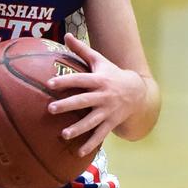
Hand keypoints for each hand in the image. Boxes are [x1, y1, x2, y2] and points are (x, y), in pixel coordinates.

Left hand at [46, 33, 147, 156]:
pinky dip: (90, 144)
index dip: (65, 81)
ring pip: (91, 122)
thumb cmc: (112, 74)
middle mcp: (103, 96)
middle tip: (50, 109)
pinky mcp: (111, 123)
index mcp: (98, 80)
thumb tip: (66, 34)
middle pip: (83, 101)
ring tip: (63, 135)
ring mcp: (107, 111)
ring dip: (78, 129)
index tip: (49, 84)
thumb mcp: (100, 60)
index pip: (80, 80)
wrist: (137, 93)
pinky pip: (100, 136)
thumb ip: (82, 49)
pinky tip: (78, 152)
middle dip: (67, 106)